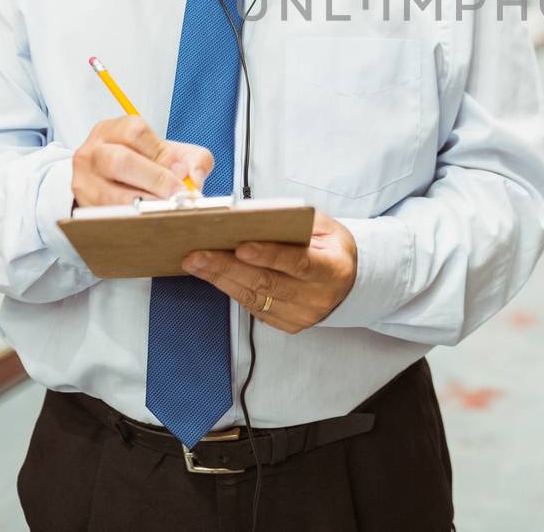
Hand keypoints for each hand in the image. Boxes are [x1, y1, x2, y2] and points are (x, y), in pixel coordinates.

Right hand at [70, 116, 212, 207]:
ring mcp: (84, 182)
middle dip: (155, 179)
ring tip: (168, 209)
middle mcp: (91, 153)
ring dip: (145, 204)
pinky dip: (133, 221)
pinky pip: (108, 218)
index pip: (135, 132)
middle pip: (119, 161)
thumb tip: (194, 179)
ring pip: (111, 194)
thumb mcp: (171, 154)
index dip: (161, 152)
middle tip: (178, 194)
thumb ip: (192, 159)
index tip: (182, 171)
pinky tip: (151, 222)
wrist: (115, 185)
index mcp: (111, 130)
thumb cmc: (146, 165)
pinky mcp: (84, 209)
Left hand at [181, 210, 357, 334]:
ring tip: (196, 262)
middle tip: (198, 254)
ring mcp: (302, 315)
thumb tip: (254, 218)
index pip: (299, 263)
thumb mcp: (325, 228)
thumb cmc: (331, 248)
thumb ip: (296, 223)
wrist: (348, 281)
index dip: (269, 255)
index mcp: (333, 269)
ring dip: (221, 279)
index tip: (240, 246)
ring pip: (255, 298)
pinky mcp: (288, 324)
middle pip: (268, 283)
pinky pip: (253, 308)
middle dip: (228, 267)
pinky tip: (212, 275)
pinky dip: (231, 289)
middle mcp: (318, 297)